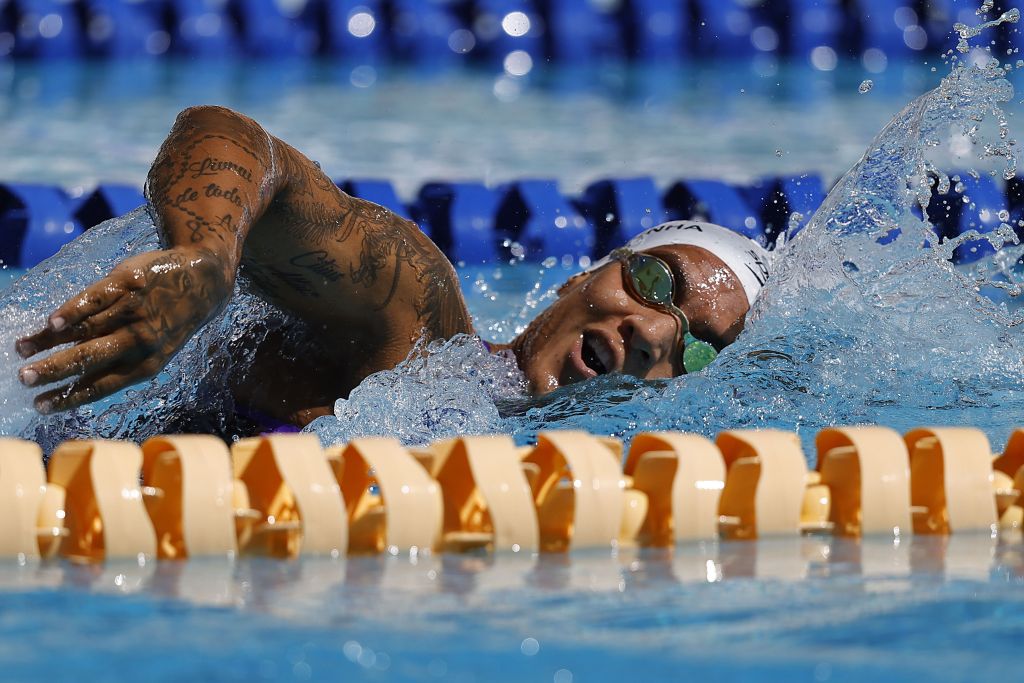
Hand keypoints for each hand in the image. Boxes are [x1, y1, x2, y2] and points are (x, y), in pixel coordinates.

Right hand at [16, 248, 230, 413]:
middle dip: (54, 371)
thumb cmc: (169, 321)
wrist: (202, 280)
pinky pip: (95, 299)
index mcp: (146, 364)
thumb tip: (73, 381)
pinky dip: (74, 311)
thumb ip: (120, 362)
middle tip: (24, 378)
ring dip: (49, 340)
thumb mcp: (156, 350)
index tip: (40, 406)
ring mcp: (132, 311)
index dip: (69, 396)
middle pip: (90, 358)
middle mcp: (138, 340)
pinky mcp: (126, 283)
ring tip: (21, 349)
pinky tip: (52, 322)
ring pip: (85, 329)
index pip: (101, 385)